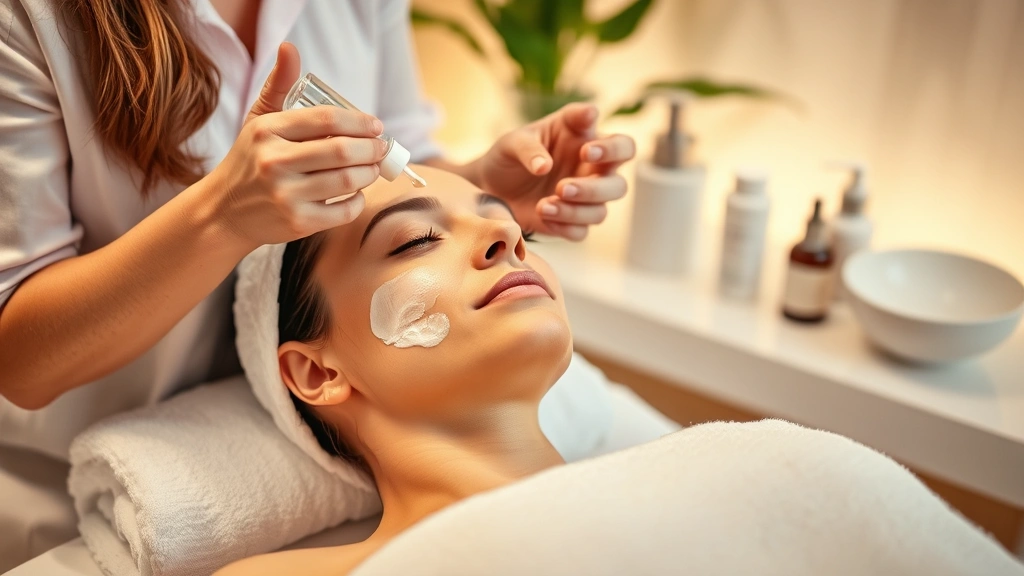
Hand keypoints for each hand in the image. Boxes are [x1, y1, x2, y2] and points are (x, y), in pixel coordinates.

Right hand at [206, 43, 386, 249]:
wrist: (224, 211)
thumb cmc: (250, 160)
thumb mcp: (259, 120)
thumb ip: (279, 85)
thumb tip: (290, 47)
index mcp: (268, 131)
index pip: (327, 118)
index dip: (360, 121)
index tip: (375, 126)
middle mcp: (274, 162)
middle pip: (342, 150)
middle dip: (372, 149)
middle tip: (381, 149)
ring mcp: (286, 195)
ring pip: (347, 181)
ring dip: (369, 173)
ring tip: (373, 168)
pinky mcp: (297, 223)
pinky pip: (343, 210)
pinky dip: (358, 201)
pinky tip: (357, 193)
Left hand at [476, 103, 635, 240]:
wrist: (488, 187)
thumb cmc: (509, 155)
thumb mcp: (513, 142)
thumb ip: (529, 147)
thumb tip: (544, 165)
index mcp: (587, 143)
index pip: (621, 145)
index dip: (612, 149)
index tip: (587, 151)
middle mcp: (592, 172)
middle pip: (619, 186)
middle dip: (594, 189)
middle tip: (563, 187)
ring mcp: (583, 200)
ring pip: (600, 212)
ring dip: (575, 211)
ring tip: (543, 205)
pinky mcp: (569, 223)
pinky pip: (580, 232)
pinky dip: (563, 226)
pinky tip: (543, 216)